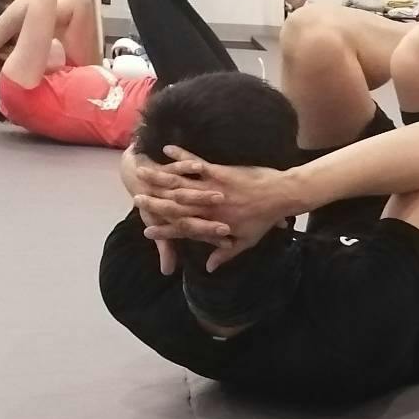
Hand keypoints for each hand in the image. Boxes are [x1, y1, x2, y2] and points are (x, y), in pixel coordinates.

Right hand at [132, 146, 291, 270]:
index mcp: (214, 223)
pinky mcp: (219, 170)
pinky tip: (166, 150)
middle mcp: (210, 207)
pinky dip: (181, 155)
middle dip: (154, 202)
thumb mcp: (247, 240)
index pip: (184, 229)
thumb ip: (226, 254)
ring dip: (159, 177)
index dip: (165, 231)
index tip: (147, 231)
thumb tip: (210, 268)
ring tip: (142, 173)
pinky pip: (196, 162)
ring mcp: (213, 187)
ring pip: (181, 184)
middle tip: (135, 198)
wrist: (282, 194)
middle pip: (176, 205)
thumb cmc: (265, 218)